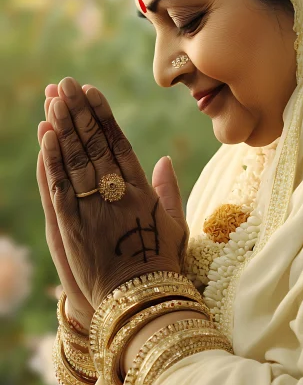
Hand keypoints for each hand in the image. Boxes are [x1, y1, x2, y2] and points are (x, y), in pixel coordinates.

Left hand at [39, 78, 188, 310]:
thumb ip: (169, 190)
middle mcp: (117, 194)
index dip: (104, 115)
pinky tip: (45, 137)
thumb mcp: (175, 225)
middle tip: (64, 84)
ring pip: (76, 160)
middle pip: (94, 145)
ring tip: (52, 100)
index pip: (119, 143)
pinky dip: (52, 161)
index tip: (92, 91)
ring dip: (62, 128)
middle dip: (78, 112)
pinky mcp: (73, 226)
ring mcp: (94, 209)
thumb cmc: (162, 263)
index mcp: (142, 191)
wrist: (141, 301)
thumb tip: (164, 158)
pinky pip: (60, 187)